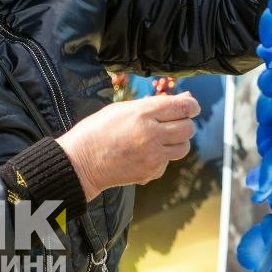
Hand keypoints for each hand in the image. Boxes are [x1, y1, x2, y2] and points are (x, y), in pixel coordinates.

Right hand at [57, 92, 200, 198]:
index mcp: (142, 114)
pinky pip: (168, 162)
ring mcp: (152, 156)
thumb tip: (183, 99)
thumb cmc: (96, 131)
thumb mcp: (121, 109)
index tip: (190, 106)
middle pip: (188, 127)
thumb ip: (152, 104)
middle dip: (184, 123)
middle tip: (173, 122)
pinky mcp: (150, 172)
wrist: (80, 163)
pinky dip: (162, 157)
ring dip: (177, 141)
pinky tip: (145, 153)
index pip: (183, 107)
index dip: (191, 105)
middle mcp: (151, 134)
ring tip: (160, 138)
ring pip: (183, 147)